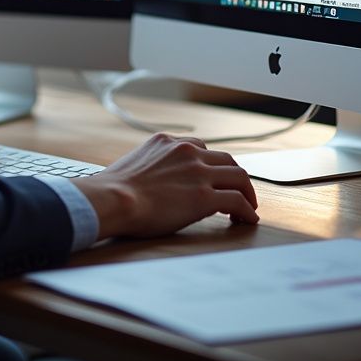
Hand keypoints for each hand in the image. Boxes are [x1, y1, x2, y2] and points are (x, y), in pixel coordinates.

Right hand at [74, 134, 258, 239]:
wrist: (113, 199)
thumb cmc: (114, 189)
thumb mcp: (134, 163)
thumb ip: (153, 164)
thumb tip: (153, 181)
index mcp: (167, 141)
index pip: (200, 147)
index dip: (211, 165)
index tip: (213, 178)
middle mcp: (186, 151)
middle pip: (226, 159)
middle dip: (235, 176)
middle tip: (238, 192)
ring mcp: (197, 173)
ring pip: (238, 176)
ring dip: (247, 192)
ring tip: (247, 207)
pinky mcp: (204, 197)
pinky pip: (237, 200)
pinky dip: (247, 210)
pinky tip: (247, 219)